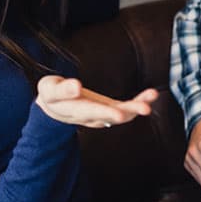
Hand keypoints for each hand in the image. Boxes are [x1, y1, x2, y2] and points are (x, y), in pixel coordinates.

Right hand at [35, 75, 157, 127]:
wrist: (54, 109)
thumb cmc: (51, 95)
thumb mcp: (49, 89)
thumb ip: (61, 90)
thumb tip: (75, 86)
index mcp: (74, 110)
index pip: (90, 111)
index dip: (104, 113)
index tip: (118, 113)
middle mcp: (91, 116)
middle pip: (111, 115)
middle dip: (128, 112)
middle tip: (144, 109)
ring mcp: (102, 114)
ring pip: (122, 114)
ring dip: (138, 106)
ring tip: (151, 97)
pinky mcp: (110, 110)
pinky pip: (127, 108)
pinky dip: (139, 101)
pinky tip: (151, 94)